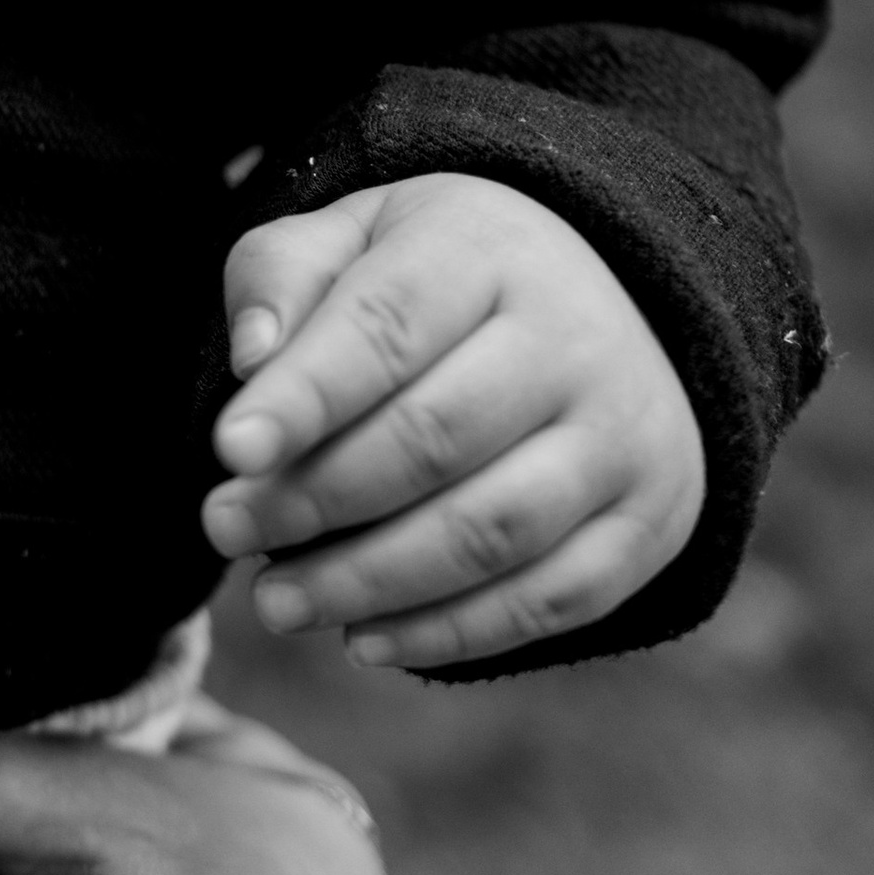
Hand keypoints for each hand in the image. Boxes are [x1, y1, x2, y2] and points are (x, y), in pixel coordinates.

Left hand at [204, 172, 705, 667]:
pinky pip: (549, 601)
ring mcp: (624, 437)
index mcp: (490, 247)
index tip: (228, 448)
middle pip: (435, 436)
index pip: (389, 322)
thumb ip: (283, 276)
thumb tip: (250, 360)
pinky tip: (361, 639)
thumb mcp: (355, 235)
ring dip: (368, 582)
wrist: (602, 304)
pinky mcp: (649, 523)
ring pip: (490, 531)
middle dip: (315, 496)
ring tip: (274, 600)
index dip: (305, 392)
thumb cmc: (433, 275)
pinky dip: (447, 631)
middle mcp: (576, 338)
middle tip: (224, 527)